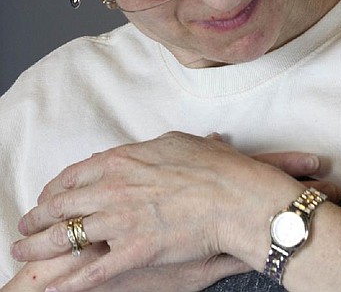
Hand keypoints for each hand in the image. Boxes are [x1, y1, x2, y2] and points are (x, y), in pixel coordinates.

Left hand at [11, 132, 334, 291]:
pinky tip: (54, 290)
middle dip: (37, 218)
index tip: (48, 197)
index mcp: (121, 161)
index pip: (73, 175)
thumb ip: (151, 149)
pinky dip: (69, 284)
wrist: (236, 197)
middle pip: (61, 205)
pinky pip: (92, 271)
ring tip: (23, 253)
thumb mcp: (179, 143)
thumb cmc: (216, 168)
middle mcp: (112, 189)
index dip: (54, 189)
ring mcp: (120, 221)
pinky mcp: (134, 251)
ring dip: (39, 247)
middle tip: (26, 227)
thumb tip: (145, 151)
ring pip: (65, 237)